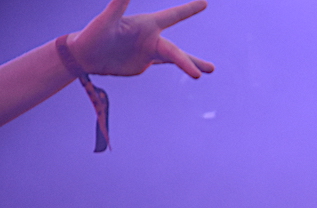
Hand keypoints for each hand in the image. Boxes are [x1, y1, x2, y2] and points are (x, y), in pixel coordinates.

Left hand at [67, 0, 213, 77]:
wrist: (85, 56)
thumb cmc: (93, 34)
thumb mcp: (106, 21)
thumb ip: (118, 5)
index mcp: (146, 25)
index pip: (172, 16)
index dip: (188, 10)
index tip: (204, 3)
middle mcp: (151, 37)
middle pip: (176, 51)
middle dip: (189, 62)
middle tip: (206, 71)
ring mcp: (149, 51)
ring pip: (177, 58)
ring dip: (193, 64)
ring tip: (210, 70)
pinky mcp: (145, 63)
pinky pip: (166, 63)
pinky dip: (181, 66)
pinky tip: (193, 70)